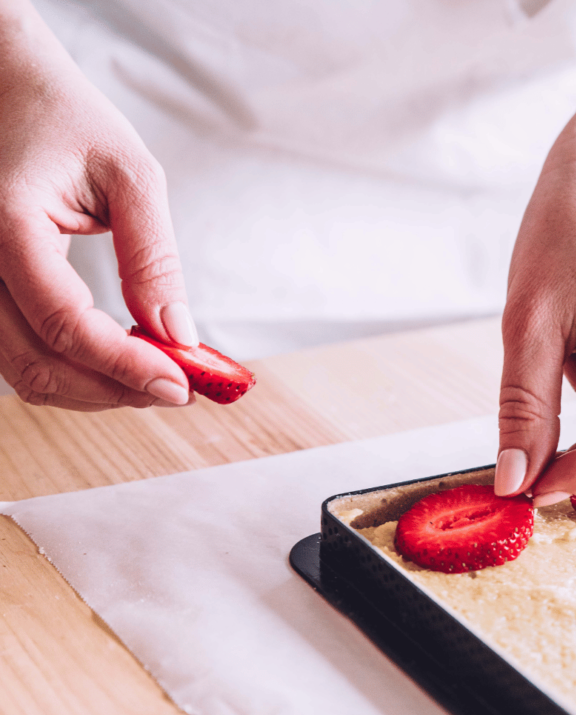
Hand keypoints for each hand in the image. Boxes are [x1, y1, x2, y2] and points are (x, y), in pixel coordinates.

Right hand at [0, 1, 196, 410]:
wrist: (6, 87)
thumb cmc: (67, 118)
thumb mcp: (129, 175)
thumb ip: (153, 258)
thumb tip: (177, 334)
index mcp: (4, 223)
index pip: (65, 324)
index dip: (126, 365)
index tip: (180, 385)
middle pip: (38, 363)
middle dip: (113, 389)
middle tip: (175, 388)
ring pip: (23, 370)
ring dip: (92, 389)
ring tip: (152, 376)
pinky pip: (16, 353)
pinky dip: (69, 370)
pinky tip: (113, 360)